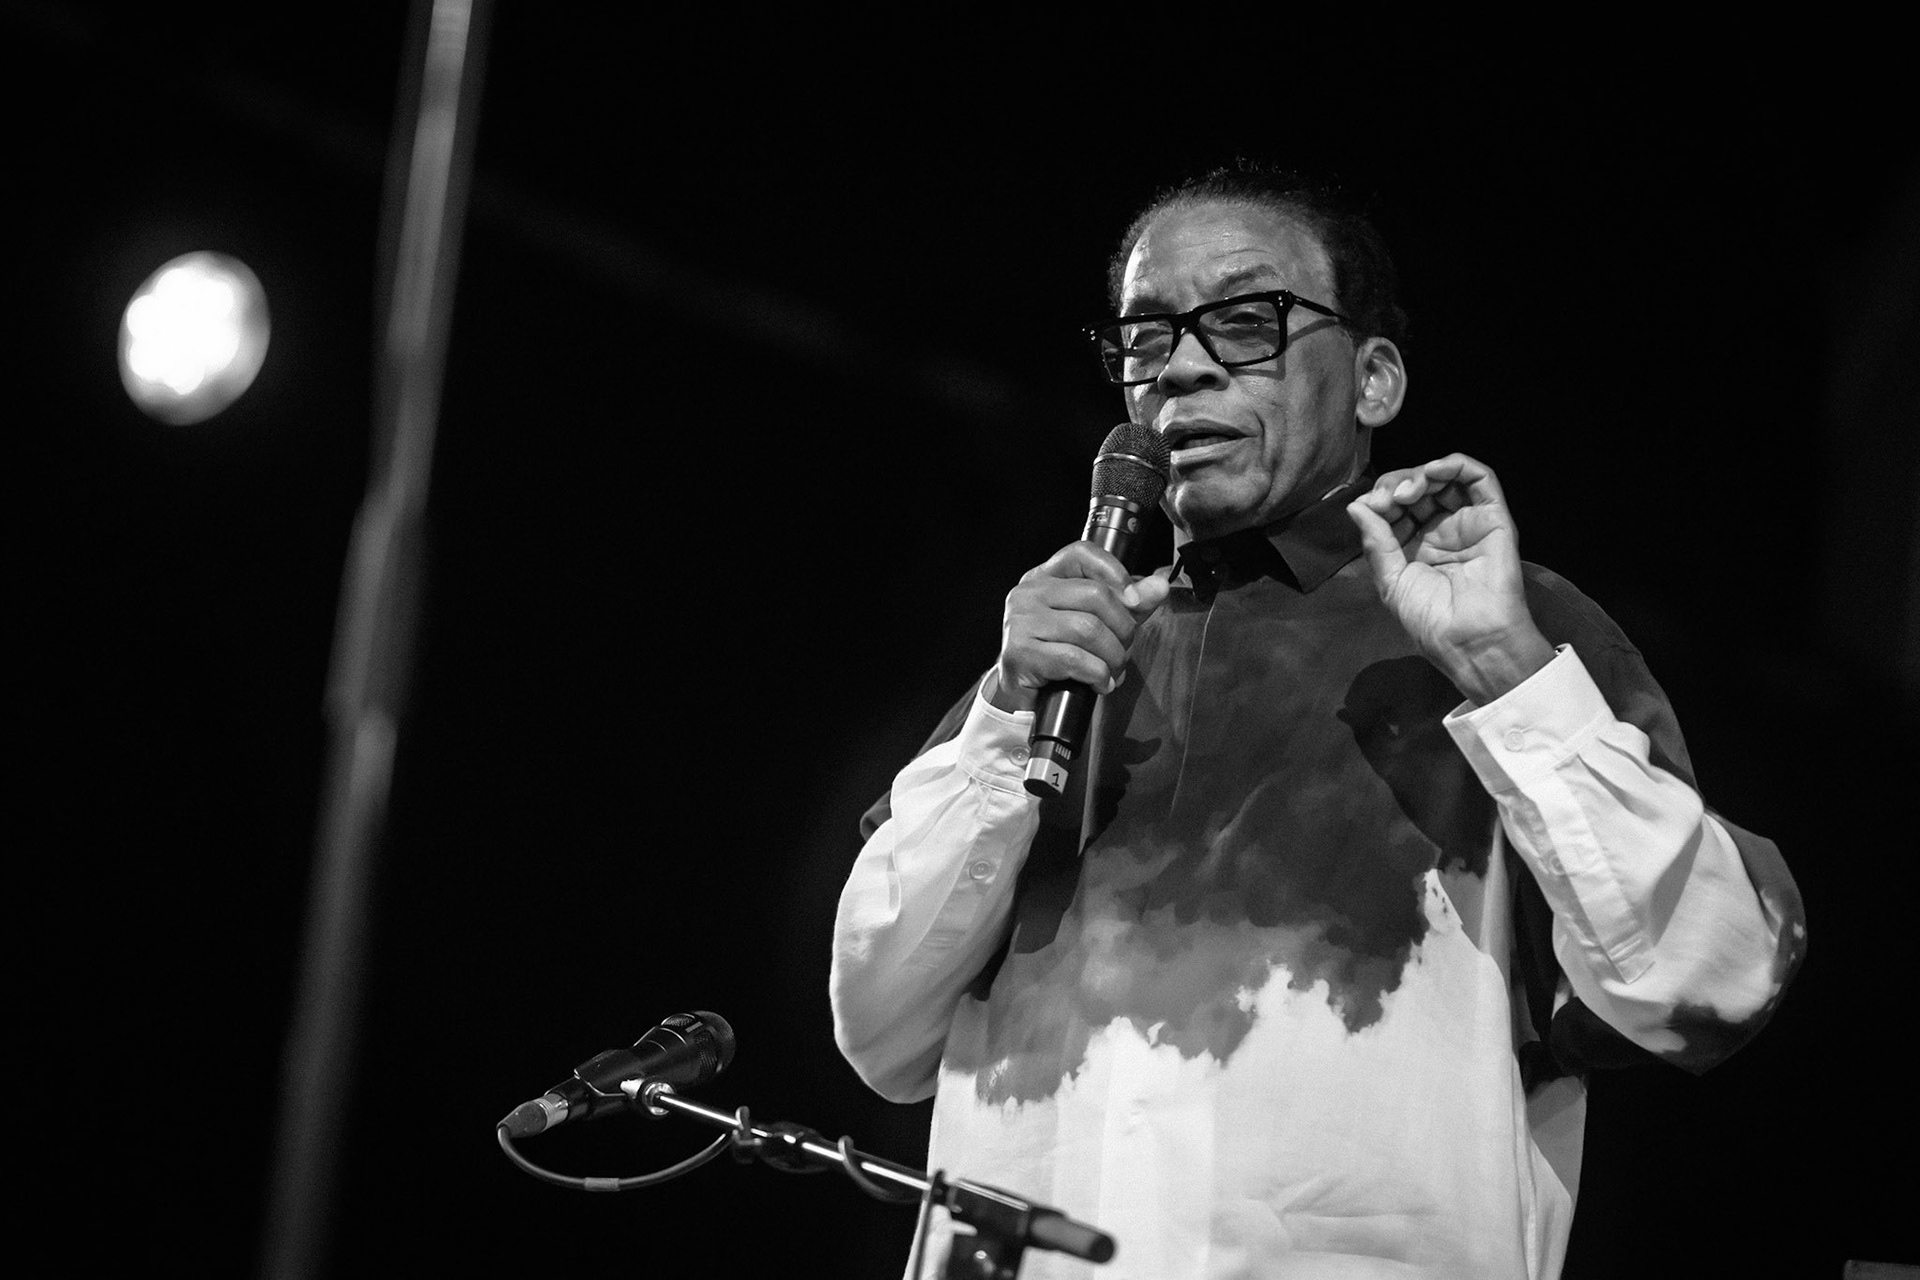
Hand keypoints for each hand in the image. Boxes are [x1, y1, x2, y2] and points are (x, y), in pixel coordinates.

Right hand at [989, 542, 1171, 712]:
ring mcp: (1020, 621)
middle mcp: (1029, 593)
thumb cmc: (1060, 655)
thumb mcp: (1098, 624)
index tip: (1134, 601)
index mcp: (1045, 577)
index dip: (1114, 572)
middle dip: (1123, 629)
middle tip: (1124, 650)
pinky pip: (1073, 658)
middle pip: (1095, 595)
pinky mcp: (1019, 652)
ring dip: (1113, 656)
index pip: (1081, 553)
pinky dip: (1097, 674)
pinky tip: (1099, 683)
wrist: (1024, 697)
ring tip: (1113, 671)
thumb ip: (1129, 604)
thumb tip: (1160, 586)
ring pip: (1088, 629)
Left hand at [1346, 453, 1553, 704]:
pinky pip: (1479, 478)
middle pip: (1417, 487)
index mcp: (1416, 545)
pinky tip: (1433, 471)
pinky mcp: (1493, 518)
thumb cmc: (1431, 619)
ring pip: (1445, 478)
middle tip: (1387, 499)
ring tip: (1406, 491)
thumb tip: (1356, 505)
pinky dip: (1455, 465)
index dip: (1380, 500)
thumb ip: (1376, 541)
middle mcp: (1442, 530)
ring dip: (1421, 473)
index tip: (1370, 507)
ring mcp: (1467, 522)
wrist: (1470, 639)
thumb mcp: (1392, 580)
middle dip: (1396, 484)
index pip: (1396, 507)